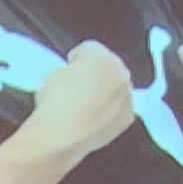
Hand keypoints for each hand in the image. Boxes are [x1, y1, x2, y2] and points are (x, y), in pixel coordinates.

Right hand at [26, 41, 140, 159]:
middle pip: (109, 65)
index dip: (76, 58)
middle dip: (96, 73)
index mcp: (99, 54)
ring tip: (87, 105)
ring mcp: (127, 93)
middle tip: (79, 86)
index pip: (89, 48)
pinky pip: (120, 106)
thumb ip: (72, 70)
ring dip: (106, 91)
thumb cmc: (54, 101)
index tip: (69, 67)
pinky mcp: (128, 116)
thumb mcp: (55, 75)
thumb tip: (76, 78)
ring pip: (117, 86)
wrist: (63, 134)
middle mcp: (119, 70)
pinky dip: (110, 109)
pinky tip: (95, 118)